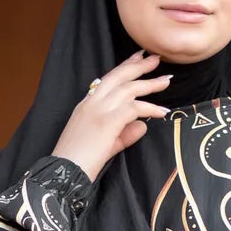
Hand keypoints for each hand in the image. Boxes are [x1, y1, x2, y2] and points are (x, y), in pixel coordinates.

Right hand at [52, 50, 173, 181]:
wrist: (65, 172)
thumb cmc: (79, 162)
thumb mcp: (105, 144)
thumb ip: (124, 134)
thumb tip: (142, 126)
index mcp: (87, 105)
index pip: (108, 79)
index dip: (124, 68)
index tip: (138, 59)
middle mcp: (92, 103)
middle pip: (118, 77)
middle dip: (138, 66)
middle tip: (155, 58)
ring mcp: (98, 111)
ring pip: (128, 89)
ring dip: (149, 84)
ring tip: (165, 81)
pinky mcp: (107, 122)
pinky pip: (134, 109)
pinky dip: (150, 108)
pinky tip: (162, 111)